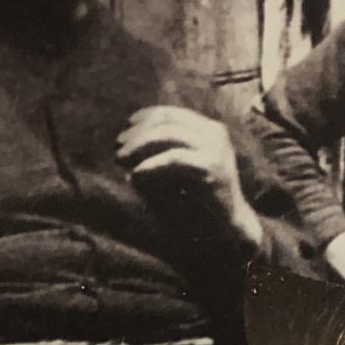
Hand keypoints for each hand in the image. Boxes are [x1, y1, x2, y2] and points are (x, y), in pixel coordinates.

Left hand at [118, 106, 265, 251]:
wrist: (226, 231)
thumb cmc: (197, 203)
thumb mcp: (171, 173)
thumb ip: (153, 156)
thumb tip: (125, 145)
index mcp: (208, 130)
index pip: (171, 114)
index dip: (144, 119)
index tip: (123, 132)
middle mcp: (214, 133)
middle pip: (168, 121)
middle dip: (138, 133)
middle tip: (118, 149)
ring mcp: (216, 148)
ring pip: (170, 134)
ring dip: (140, 145)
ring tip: (121, 160)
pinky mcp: (212, 167)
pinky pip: (175, 159)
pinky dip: (151, 165)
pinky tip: (136, 174)